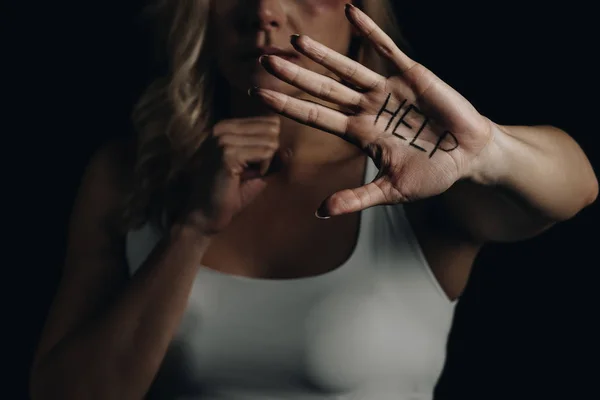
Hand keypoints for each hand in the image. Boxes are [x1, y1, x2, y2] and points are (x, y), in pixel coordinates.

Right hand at [179, 116, 280, 233]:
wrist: (204, 214)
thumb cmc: (230, 193)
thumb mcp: (255, 170)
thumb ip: (272, 157)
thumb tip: (290, 150)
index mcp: (226, 127)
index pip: (269, 122)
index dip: (270, 146)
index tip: (253, 165)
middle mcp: (222, 128)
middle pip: (272, 128)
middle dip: (270, 153)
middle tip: (252, 172)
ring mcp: (223, 140)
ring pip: (271, 141)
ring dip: (266, 163)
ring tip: (246, 176)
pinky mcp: (227, 154)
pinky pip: (266, 153)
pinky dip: (264, 169)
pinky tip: (246, 178)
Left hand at [251, 3, 493, 216]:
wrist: (468, 157)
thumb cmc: (431, 174)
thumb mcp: (391, 190)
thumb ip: (357, 198)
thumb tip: (321, 212)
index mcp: (360, 133)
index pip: (316, 116)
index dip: (288, 106)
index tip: (260, 96)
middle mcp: (367, 108)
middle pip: (323, 89)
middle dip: (294, 76)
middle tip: (264, 62)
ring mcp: (386, 90)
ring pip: (347, 68)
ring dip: (322, 54)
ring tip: (295, 40)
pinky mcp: (410, 76)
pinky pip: (386, 48)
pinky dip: (369, 31)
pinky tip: (351, 11)